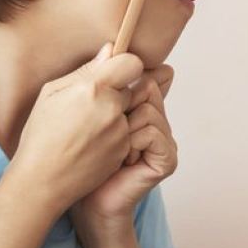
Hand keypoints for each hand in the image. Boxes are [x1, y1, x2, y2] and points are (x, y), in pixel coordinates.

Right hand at [8, 43, 141, 214]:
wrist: (42, 181)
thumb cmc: (41, 135)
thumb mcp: (51, 94)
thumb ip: (86, 70)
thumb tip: (110, 50)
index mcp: (93, 88)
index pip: (132, 64)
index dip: (123, 67)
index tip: (112, 74)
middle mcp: (112, 109)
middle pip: (131, 89)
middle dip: (116, 93)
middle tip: (91, 106)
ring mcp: (120, 132)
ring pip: (129, 112)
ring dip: (116, 116)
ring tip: (88, 129)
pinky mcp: (123, 151)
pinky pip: (127, 133)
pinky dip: (115, 135)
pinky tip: (91, 144)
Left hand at [74, 64, 177, 226]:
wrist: (83, 201)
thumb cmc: (80, 159)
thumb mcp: (85, 111)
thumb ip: (100, 80)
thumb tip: (110, 46)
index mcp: (140, 108)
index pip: (143, 75)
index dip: (126, 79)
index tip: (104, 94)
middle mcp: (157, 120)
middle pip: (147, 86)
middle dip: (121, 105)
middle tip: (107, 130)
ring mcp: (164, 139)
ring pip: (149, 107)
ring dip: (123, 127)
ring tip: (113, 150)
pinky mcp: (167, 158)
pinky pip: (151, 132)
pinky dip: (131, 143)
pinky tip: (123, 160)